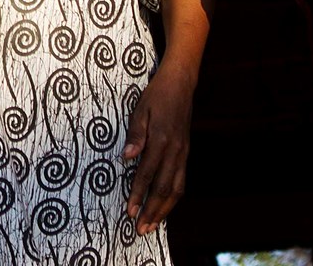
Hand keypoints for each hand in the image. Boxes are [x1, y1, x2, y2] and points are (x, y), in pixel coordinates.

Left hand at [124, 66, 195, 234]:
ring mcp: (183, 153)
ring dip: (163, 210)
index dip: (137, 195)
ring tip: (152, 225)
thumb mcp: (140, 110)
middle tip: (139, 229)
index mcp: (161, 140)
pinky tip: (165, 207)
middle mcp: (175, 151)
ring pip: (176, 189)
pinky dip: (173, 198)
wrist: (181, 83)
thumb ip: (135, 136)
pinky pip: (181, 181)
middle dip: (150, 211)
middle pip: (163, 189)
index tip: (129, 211)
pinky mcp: (185, 153)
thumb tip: (126, 158)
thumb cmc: (156, 95)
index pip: (147, 174)